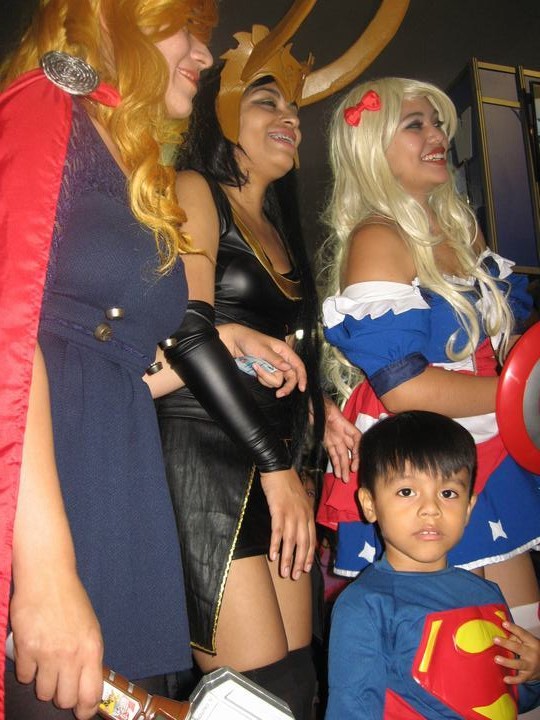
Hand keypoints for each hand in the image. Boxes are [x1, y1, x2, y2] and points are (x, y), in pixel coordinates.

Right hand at [10, 566, 102, 718]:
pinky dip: (28, 671)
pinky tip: (33, 656)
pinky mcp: (26, 649)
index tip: (82, 711)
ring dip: (44, 684)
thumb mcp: (90, 629)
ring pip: (44, 692)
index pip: (91, 695)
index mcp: (92, 649)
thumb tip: (86, 685)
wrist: (48, 578)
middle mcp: (71, 655)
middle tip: (60, 684)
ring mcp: (47, 653)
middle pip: (65, 700)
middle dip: (62, 697)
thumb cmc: (71, 601)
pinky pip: (25, 677)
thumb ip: (88, 657)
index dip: (86, 710)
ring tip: (46, 666)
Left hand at [218, 324, 306, 396]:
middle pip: (291, 377)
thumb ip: (276, 359)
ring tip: (256, 367)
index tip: (302, 388)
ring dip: (267, 378)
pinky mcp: (267, 371)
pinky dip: (262, 378)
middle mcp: (282, 360)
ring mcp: (274, 367)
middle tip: (279, 394)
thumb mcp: (262, 349)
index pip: (298, 365)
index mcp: (284, 351)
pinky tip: (255, 369)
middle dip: (286, 386)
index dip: (302, 377)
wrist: (235, 343)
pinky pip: (268, 381)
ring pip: (277, 381)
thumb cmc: (250, 340)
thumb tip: (288, 368)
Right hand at [260, 468, 315, 579]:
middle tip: (294, 576)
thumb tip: (298, 529)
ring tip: (284, 572)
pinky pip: (278, 531)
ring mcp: (291, 513)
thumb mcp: (299, 500)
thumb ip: (300, 514)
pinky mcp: (279, 510)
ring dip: (288, 558)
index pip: (311, 539)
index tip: (305, 569)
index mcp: (308, 513)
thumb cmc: (287, 483)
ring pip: (291, 541)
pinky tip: (273, 555)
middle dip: (299, 562)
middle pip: (303, 543)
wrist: (278, 468)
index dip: (308, 555)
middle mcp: (302, 515)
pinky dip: (276, 544)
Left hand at [323, 395, 360, 481]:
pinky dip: (335, 463)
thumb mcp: (320, 404)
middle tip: (353, 471)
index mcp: (342, 422)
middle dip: (353, 461)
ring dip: (344, 466)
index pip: (356, 436)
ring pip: (341, 454)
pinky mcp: (327, 441)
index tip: (357, 456)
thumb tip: (326, 415)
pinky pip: (332, 453)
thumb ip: (323, 411)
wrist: (310, 400)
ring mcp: (334, 437)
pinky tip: (337, 473)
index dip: (359, 446)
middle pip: (350, 448)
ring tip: (345, 479)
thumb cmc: (317, 400)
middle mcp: (340, 432)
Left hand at [494, 620, 539, 683]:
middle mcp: (532, 654)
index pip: (522, 634)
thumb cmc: (534, 650)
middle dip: (506, 643)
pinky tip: (505, 679)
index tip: (504, 623)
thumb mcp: (530, 642)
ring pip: (518, 664)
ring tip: (496, 659)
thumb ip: (517, 638)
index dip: (513, 628)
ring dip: (507, 662)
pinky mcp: (528, 676)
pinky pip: (520, 679)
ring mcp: (530, 666)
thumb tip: (503, 636)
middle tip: (494, 639)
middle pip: (518, 648)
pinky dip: (513, 680)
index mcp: (533, 642)